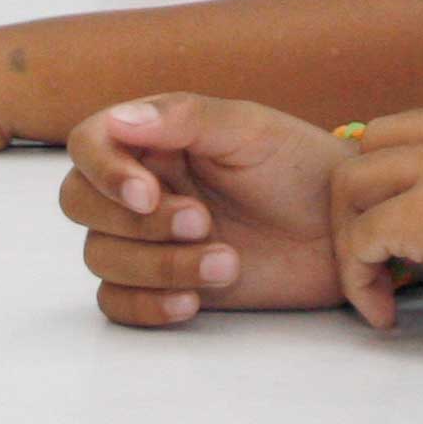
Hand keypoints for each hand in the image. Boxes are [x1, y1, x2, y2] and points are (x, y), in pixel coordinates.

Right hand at [62, 94, 354, 325]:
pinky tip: (193, 302)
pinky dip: (147, 306)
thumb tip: (118, 119)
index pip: (89, 145)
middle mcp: (140, 185)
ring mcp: (148, 238)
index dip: (104, 171)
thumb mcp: (249, 130)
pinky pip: (116, 302)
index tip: (147, 193)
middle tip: (202, 222)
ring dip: (159, 266)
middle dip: (136, 222)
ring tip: (229, 262)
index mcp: (153, 138)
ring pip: (101, 257)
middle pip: (81, 205)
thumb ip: (185, 118)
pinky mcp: (163, 284)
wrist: (341, 230)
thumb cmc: (299, 167)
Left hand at [330, 107, 422, 364]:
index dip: (386, 182)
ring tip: (376, 292)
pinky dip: (360, 282)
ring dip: (352, 244)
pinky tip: (387, 314)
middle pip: (368, 147)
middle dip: (358, 205)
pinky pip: (361, 239)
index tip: (395, 236)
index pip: (406, 130)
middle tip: (376, 262)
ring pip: (350, 187)